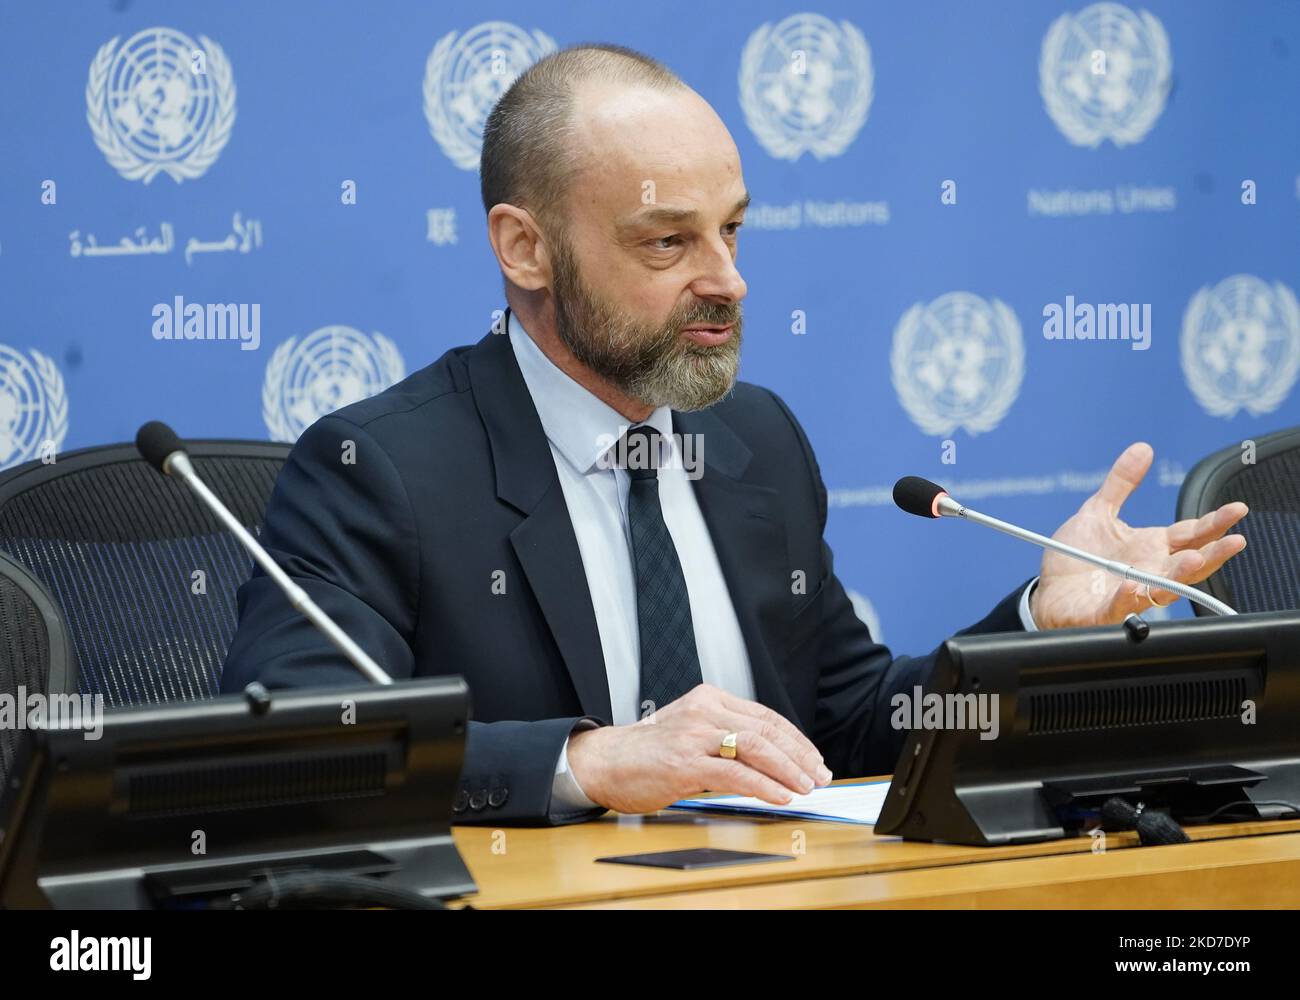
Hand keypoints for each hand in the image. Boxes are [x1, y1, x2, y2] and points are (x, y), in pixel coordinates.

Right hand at [566, 683, 832, 814]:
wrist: (603, 762)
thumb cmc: (647, 753)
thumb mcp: (691, 732)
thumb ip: (725, 737)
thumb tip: (771, 761)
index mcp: (709, 699)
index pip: (765, 716)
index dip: (796, 740)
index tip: (814, 760)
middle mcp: (704, 711)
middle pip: (766, 730)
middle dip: (800, 756)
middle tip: (819, 776)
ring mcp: (694, 735)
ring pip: (756, 748)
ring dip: (788, 770)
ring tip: (805, 787)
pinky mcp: (684, 762)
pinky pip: (734, 773)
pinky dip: (764, 785)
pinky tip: (781, 795)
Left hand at [1030, 442, 1247, 628]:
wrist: (1048, 592)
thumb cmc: (1076, 557)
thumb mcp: (1097, 513)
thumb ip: (1121, 484)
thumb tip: (1142, 448)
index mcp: (1150, 547)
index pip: (1191, 534)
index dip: (1214, 523)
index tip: (1237, 509)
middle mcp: (1147, 571)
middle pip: (1189, 564)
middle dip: (1213, 553)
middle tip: (1234, 541)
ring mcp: (1129, 593)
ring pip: (1163, 589)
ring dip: (1179, 576)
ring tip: (1194, 559)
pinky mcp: (1105, 612)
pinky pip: (1120, 607)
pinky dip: (1128, 598)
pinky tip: (1134, 587)